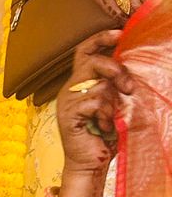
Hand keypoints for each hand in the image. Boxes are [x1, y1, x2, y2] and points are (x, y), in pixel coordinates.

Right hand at [56, 32, 129, 171]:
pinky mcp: (68, 114)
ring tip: (110, 120)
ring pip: (99, 84)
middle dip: (116, 70)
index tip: (120, 32)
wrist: (91, 164)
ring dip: (113, 103)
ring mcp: (66, 101)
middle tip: (129, 88)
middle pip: (93, 61)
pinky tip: (104, 128)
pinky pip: (95, 102)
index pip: (85, 50)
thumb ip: (116, 85)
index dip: (101, 38)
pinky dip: (106, 115)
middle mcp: (70, 88)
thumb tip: (129, 68)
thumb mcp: (114, 103)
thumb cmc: (105, 135)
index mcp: (80, 82)